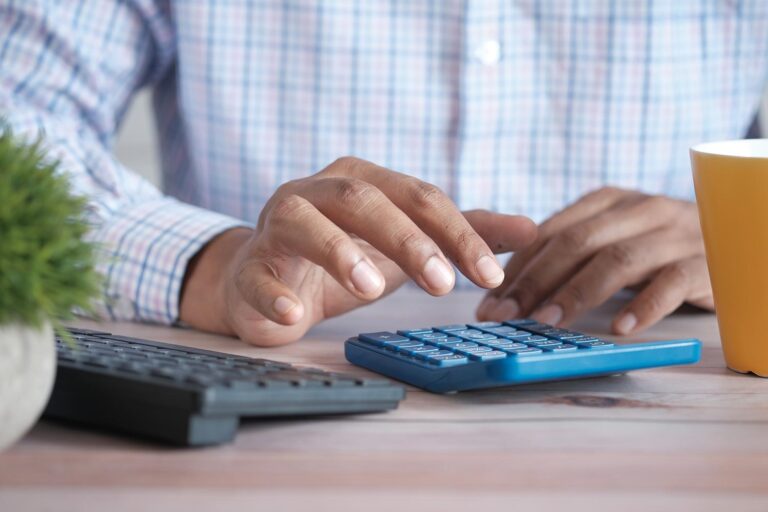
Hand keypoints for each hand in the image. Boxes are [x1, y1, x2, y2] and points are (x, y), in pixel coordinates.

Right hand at [181, 157, 536, 345]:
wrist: (269, 279)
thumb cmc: (345, 256)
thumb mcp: (407, 243)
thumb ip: (463, 233)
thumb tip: (532, 229)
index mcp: (363, 181)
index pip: (418, 196)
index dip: (457, 233)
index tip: (490, 275)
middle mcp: (318, 191)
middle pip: (364, 199)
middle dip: (407, 239)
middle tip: (442, 285)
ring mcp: (278, 225)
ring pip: (305, 223)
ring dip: (339, 252)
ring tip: (371, 288)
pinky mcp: (250, 267)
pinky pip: (257, 275)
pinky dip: (273, 295)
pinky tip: (294, 316)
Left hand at [476, 187, 713, 333]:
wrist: (736, 239)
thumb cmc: (657, 247)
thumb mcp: (612, 238)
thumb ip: (569, 252)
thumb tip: (507, 285)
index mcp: (608, 201)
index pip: (551, 231)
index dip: (517, 267)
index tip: (489, 301)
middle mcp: (640, 209)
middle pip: (577, 242)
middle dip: (534, 280)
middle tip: (505, 316)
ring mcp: (674, 233)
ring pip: (618, 259)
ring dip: (577, 293)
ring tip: (547, 323)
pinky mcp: (705, 262)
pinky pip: (672, 282)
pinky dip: (644, 306)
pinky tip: (620, 329)